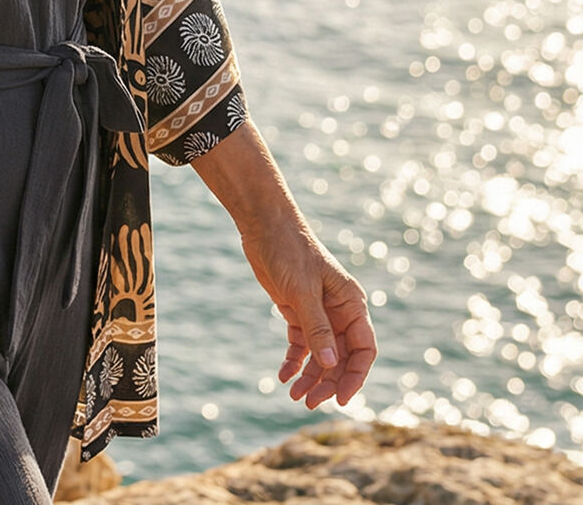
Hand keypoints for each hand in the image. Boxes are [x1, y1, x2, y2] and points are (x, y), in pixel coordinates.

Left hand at [238, 224, 375, 408]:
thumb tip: (331, 365)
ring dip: (310, 376)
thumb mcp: (303, 291)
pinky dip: (294, 361)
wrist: (264, 224)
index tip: (340, 399)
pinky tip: (284, 376)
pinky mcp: (296, 310)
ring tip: (295, 396)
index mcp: (351, 304)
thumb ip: (317, 328)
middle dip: (328, 382)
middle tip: (309, 402)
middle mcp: (338, 311)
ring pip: (320, 354)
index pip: (363, 350)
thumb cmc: (289, 250)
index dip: (355, 377)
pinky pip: (301, 343)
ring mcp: (317, 312)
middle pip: (340, 358)